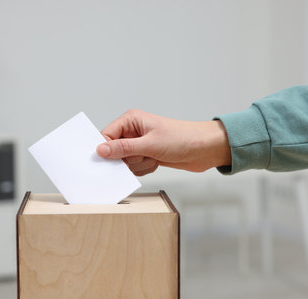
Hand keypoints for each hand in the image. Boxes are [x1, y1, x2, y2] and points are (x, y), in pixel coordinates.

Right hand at [96, 109, 230, 175]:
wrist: (205, 149)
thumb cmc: (183, 138)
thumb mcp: (150, 144)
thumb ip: (123, 148)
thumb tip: (101, 149)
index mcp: (131, 120)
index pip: (107, 135)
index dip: (106, 149)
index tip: (108, 160)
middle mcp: (133, 130)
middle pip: (114, 151)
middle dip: (128, 159)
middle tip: (142, 155)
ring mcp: (140, 143)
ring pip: (125, 162)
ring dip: (139, 164)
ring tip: (154, 157)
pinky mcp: (146, 155)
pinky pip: (135, 167)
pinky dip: (145, 168)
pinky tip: (157, 162)